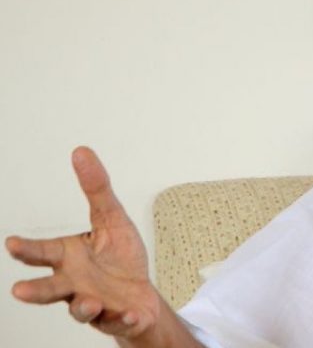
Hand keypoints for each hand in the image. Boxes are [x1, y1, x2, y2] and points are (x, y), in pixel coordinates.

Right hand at [6, 146, 161, 337]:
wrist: (140, 295)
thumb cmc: (119, 257)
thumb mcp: (112, 217)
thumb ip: (96, 188)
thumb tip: (81, 151)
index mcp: (68, 258)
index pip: (43, 253)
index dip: (26, 249)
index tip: (11, 242)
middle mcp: (73, 283)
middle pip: (50, 288)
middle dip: (36, 290)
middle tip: (19, 290)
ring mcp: (93, 303)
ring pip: (81, 309)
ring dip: (82, 307)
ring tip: (88, 303)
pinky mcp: (115, 318)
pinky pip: (118, 320)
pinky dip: (124, 318)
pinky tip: (131, 314)